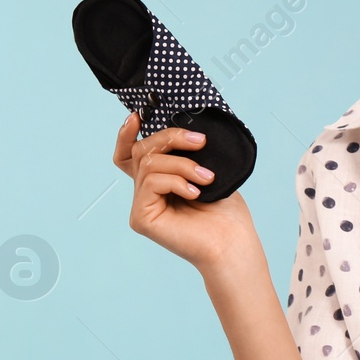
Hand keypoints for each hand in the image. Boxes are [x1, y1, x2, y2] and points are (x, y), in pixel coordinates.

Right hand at [114, 112, 260, 272]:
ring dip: (183, 164)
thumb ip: (186, 155)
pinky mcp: (141, 218)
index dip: (127, 135)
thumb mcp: (207, 173)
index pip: (129, 156)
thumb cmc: (226, 213)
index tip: (137, 116)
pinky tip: (196, 193)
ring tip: (207, 178)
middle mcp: (145, 194)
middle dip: (171, 138)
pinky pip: (151, 183)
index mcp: (159, 183)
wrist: (233, 243)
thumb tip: (182, 132)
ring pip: (149, 164)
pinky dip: (177, 182)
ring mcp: (141, 207)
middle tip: (201, 142)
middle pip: (142, 152)